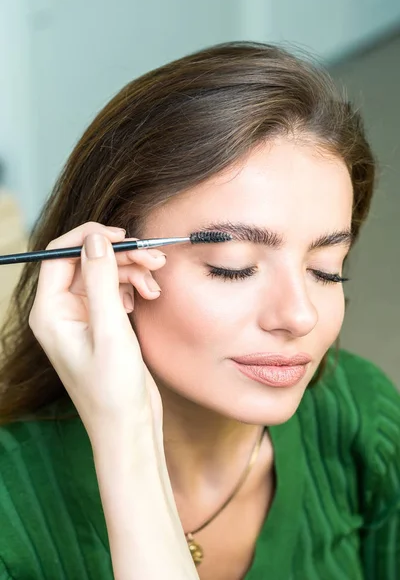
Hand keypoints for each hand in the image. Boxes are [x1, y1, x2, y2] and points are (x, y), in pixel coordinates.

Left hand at [28, 222, 166, 440]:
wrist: (128, 428)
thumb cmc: (113, 390)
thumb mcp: (109, 330)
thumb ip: (100, 281)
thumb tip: (95, 240)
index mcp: (50, 312)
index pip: (60, 255)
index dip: (90, 238)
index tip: (123, 236)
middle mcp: (62, 311)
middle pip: (87, 262)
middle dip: (121, 257)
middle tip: (154, 259)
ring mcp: (82, 318)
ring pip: (104, 274)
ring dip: (132, 272)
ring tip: (156, 286)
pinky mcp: (101, 324)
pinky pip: (114, 291)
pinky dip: (134, 288)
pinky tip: (148, 297)